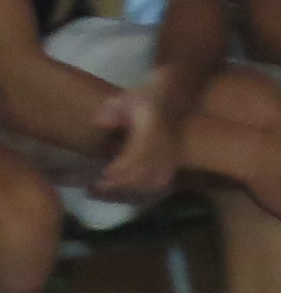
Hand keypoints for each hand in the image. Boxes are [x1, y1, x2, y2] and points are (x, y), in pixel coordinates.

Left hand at [94, 83, 177, 203]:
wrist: (173, 102)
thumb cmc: (145, 100)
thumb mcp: (125, 99)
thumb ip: (112, 110)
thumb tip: (100, 124)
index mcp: (152, 133)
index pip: (138, 156)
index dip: (122, 168)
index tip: (104, 175)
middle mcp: (164, 150)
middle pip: (144, 174)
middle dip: (120, 184)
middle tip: (96, 188)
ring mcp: (170, 160)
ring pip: (152, 182)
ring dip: (130, 191)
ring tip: (108, 192)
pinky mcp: (172, 166)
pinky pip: (159, 184)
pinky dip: (143, 191)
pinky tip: (127, 193)